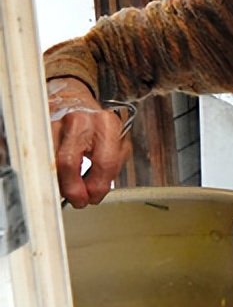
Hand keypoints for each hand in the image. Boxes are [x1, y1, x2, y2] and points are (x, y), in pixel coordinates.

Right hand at [48, 78, 131, 207]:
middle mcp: (80, 121)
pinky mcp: (41, 130)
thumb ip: (111, 167)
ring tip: (69, 188)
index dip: (97, 186)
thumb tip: (95, 191)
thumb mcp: (117, 144)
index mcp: (106, 124)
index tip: (93, 197)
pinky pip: (43, 158)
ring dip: (60, 182)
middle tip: (78, 200)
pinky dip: (51, 173)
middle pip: (68, 162)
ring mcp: (56, 123)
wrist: (79, 106)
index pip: (103, 161)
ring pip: (51, 161)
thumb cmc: (99, 128)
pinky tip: (59, 177)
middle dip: (73, 188)